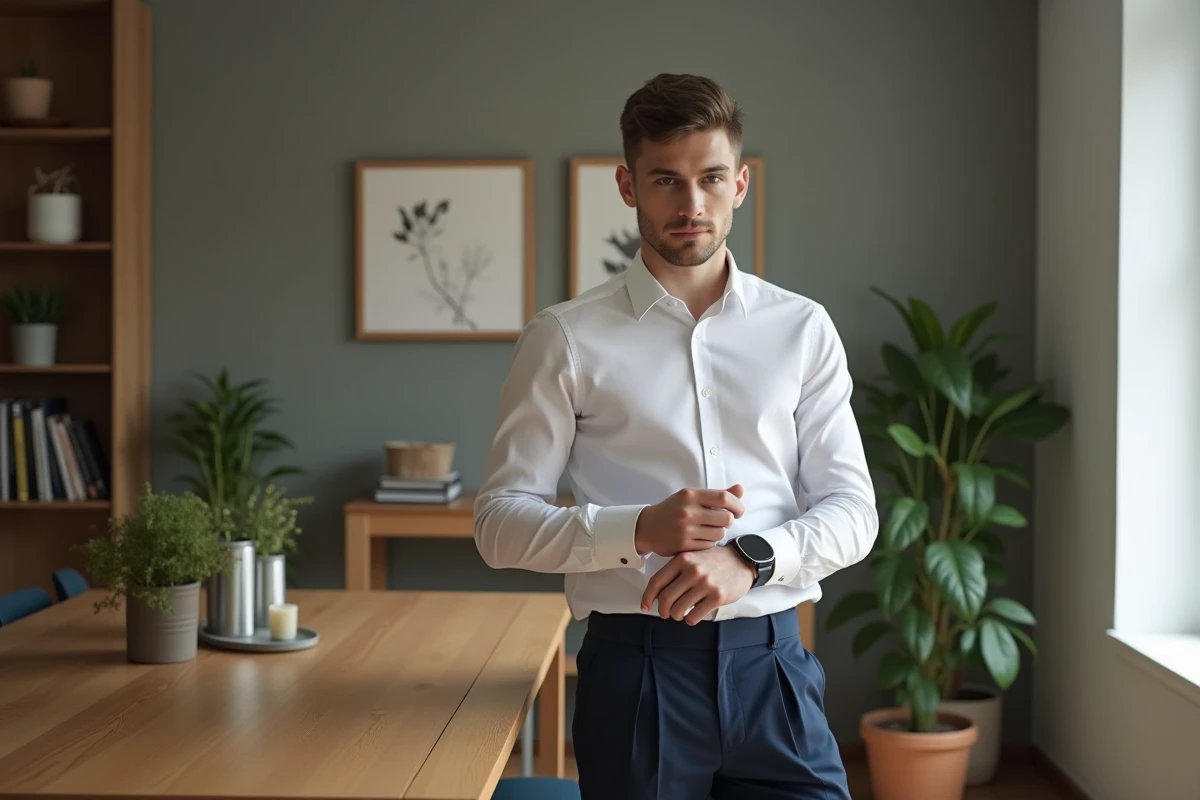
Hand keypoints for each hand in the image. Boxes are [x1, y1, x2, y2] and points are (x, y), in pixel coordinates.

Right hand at [634, 484, 744, 556]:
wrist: (647, 527)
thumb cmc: (673, 510)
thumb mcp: (691, 497)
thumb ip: (716, 494)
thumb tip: (740, 489)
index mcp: (690, 495)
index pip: (724, 498)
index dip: (737, 505)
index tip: (738, 511)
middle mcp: (688, 511)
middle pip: (726, 518)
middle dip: (729, 521)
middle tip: (723, 521)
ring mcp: (685, 530)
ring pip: (719, 534)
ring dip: (718, 533)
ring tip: (708, 530)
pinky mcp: (684, 546)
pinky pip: (709, 546)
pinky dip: (708, 543)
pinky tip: (700, 538)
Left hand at [640, 545, 755, 624]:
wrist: (741, 560)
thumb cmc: (713, 561)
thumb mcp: (692, 557)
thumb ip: (675, 571)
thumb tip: (657, 594)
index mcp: (682, 559)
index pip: (656, 581)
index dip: (647, 597)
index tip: (645, 606)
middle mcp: (692, 570)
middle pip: (666, 598)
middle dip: (663, 610)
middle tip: (666, 613)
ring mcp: (705, 583)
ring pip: (679, 610)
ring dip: (677, 616)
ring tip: (681, 613)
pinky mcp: (717, 596)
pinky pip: (694, 616)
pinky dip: (690, 619)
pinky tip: (693, 615)